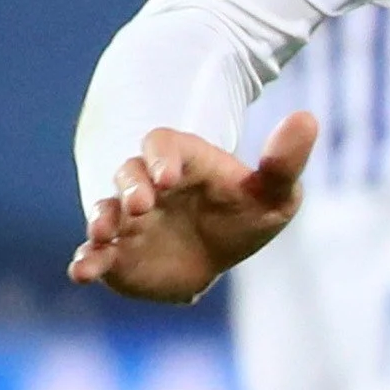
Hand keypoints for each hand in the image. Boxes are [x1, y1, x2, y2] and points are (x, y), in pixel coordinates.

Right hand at [68, 111, 315, 304]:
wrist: (218, 252)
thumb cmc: (246, 211)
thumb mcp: (274, 191)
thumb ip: (284, 161)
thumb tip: (307, 118)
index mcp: (183, 161)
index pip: (162, 144)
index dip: (160, 156)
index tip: (168, 177)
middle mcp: (148, 184)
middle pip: (128, 173)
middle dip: (131, 187)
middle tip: (142, 205)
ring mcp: (127, 217)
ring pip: (105, 209)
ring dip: (100, 219)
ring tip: (102, 233)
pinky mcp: (117, 250)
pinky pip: (96, 252)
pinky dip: (87, 259)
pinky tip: (82, 271)